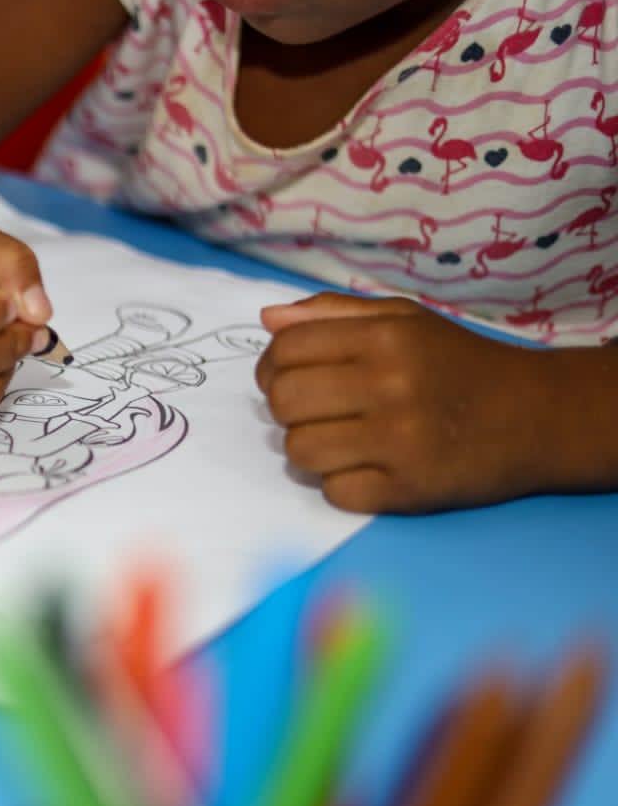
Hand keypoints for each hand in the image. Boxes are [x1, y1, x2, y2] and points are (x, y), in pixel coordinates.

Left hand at [255, 292, 554, 513]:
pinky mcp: (410, 489)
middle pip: (284, 402)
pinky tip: (369, 467)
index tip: (289, 376)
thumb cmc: (458, 363)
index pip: (286, 351)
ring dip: (311, 448)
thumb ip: (334, 314)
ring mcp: (401, 441)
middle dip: (289, 408)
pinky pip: (335, 492)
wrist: (537, 415)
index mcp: (384, 338)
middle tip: (317, 410)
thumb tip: (269, 320)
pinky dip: (343, 484)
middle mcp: (390, 386)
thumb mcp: (404, 321)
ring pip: (300, 451)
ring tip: (342, 439)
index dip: (273, 366)